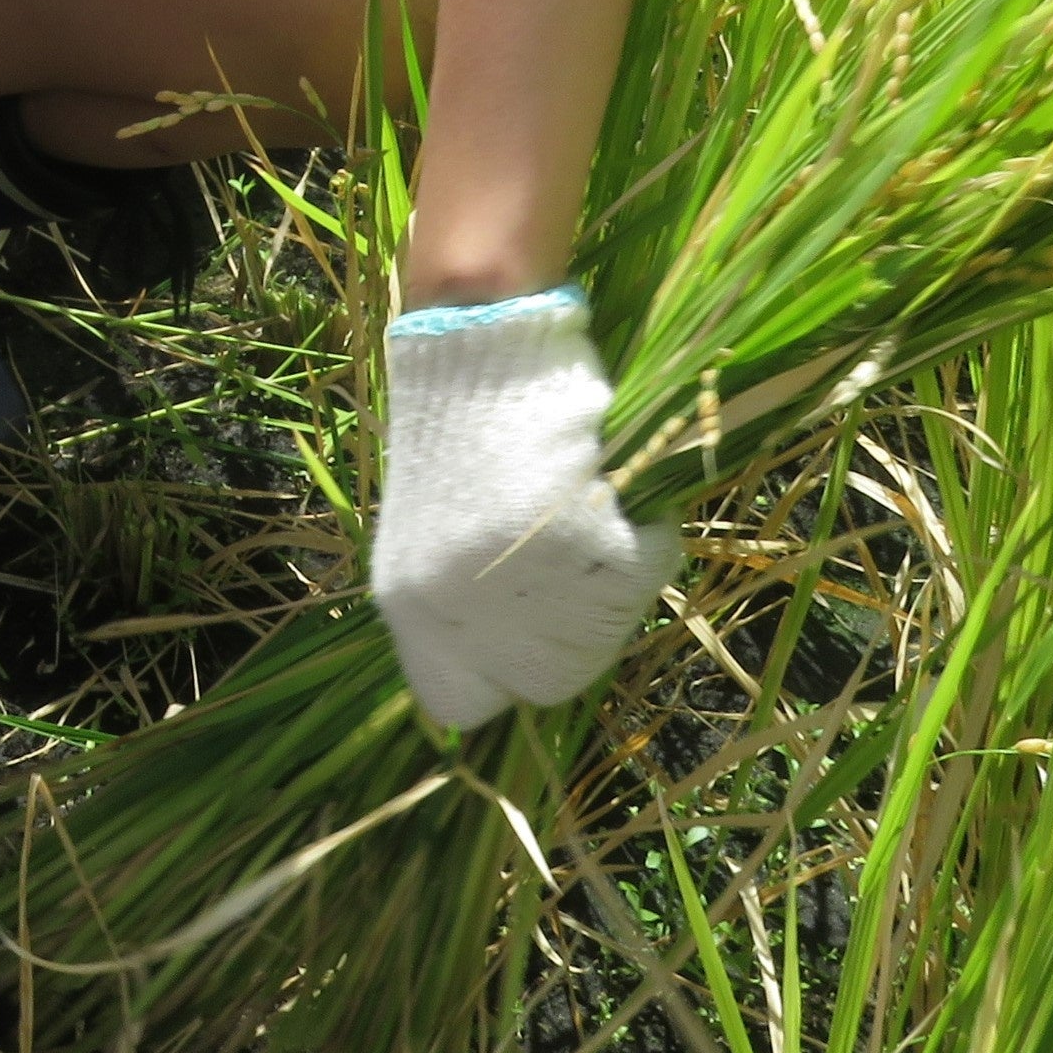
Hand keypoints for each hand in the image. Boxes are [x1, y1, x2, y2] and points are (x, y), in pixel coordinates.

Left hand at [370, 288, 677, 728]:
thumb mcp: (434, 533)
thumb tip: (512, 665)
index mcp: (406, 610)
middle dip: (578, 633)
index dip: (503, 681)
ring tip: (589, 511)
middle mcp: (451, 613)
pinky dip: (645, 537)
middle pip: (549, 680)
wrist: (481, 348)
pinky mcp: (573, 547)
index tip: (530, 647)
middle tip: (582, 570)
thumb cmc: (463, 428)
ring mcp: (515, 585)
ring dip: (614, 586)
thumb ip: (461, 605)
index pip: (459, 704)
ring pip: (601, 634)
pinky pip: (638, 574)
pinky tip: (610, 485)